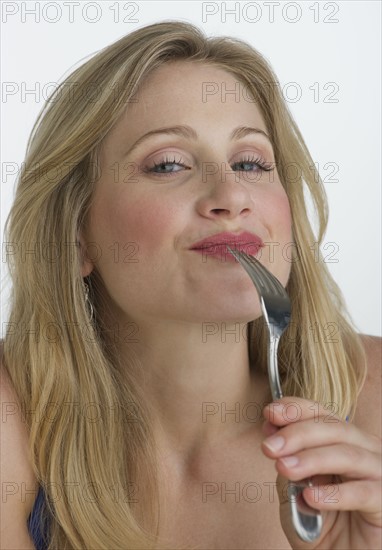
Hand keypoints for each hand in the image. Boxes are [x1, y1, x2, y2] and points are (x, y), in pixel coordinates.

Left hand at [261, 397, 381, 548]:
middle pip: (334, 428)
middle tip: (269, 447)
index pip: (321, 413)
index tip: (269, 414)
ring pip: (348, 455)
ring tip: (284, 468)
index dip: (296, 409)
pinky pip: (363, 492)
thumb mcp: (292, 490)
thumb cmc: (317, 524)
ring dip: (312, 459)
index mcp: (342, 440)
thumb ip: (286, 462)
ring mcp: (378, 474)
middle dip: (297, 434)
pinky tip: (310, 496)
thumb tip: (273, 436)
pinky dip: (334, 493)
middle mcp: (364, 450)